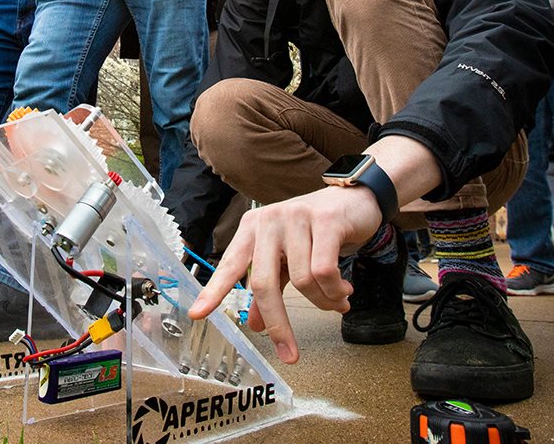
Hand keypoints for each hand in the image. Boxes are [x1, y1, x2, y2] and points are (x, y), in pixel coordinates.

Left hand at [187, 185, 381, 363]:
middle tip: (290, 353)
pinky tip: (344, 291)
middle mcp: (269, 220)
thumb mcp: (287, 257)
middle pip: (263, 282)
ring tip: (336, 301)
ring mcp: (296, 217)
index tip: (198, 314)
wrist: (355, 200)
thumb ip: (270, 287)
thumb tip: (255, 325)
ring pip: (302, 280)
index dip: (213, 290)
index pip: (230, 263)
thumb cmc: (316, 231)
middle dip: (278, 323)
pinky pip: (324, 271)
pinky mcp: (325, 220)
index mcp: (253, 228)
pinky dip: (335, 290)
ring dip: (322, 302)